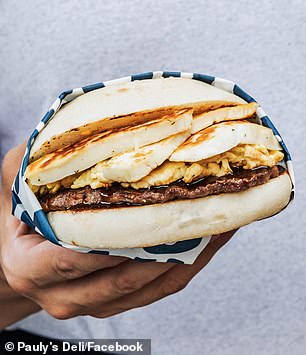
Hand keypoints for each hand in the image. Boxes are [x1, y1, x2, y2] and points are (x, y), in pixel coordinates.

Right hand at [0, 144, 235, 323]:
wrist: (23, 261)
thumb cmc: (19, 223)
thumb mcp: (12, 190)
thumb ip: (28, 166)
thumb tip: (62, 134)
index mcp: (31, 269)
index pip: (71, 260)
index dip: (109, 243)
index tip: (148, 217)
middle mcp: (63, 296)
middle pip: (122, 279)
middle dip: (164, 248)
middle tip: (199, 211)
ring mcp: (95, 305)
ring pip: (149, 289)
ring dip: (187, 259)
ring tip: (217, 225)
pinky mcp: (118, 302)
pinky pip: (159, 290)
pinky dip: (187, 267)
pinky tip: (208, 241)